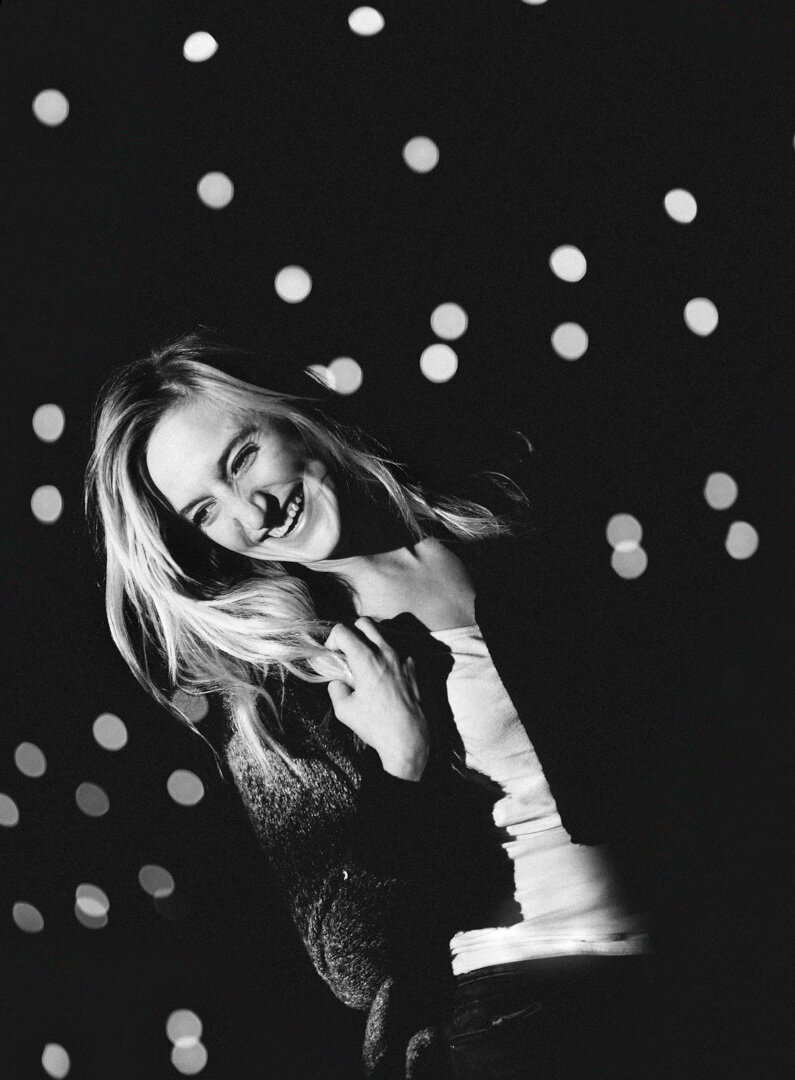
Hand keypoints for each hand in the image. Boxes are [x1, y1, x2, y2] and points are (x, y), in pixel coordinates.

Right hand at [325, 617, 429, 780]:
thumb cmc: (376, 726)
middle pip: (365, 623)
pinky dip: (388, 658)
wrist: (410, 739)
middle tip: (348, 653)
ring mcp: (405, 658)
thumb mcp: (344, 710)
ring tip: (367, 665)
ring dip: (371, 643)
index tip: (333, 655)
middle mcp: (387, 652)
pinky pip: (399, 652)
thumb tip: (338, 681)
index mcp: (366, 658)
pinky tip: (386, 678)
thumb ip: (336, 688)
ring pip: (384, 635)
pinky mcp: (417, 668)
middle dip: (352, 632)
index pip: (343, 629)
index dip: (332, 640)